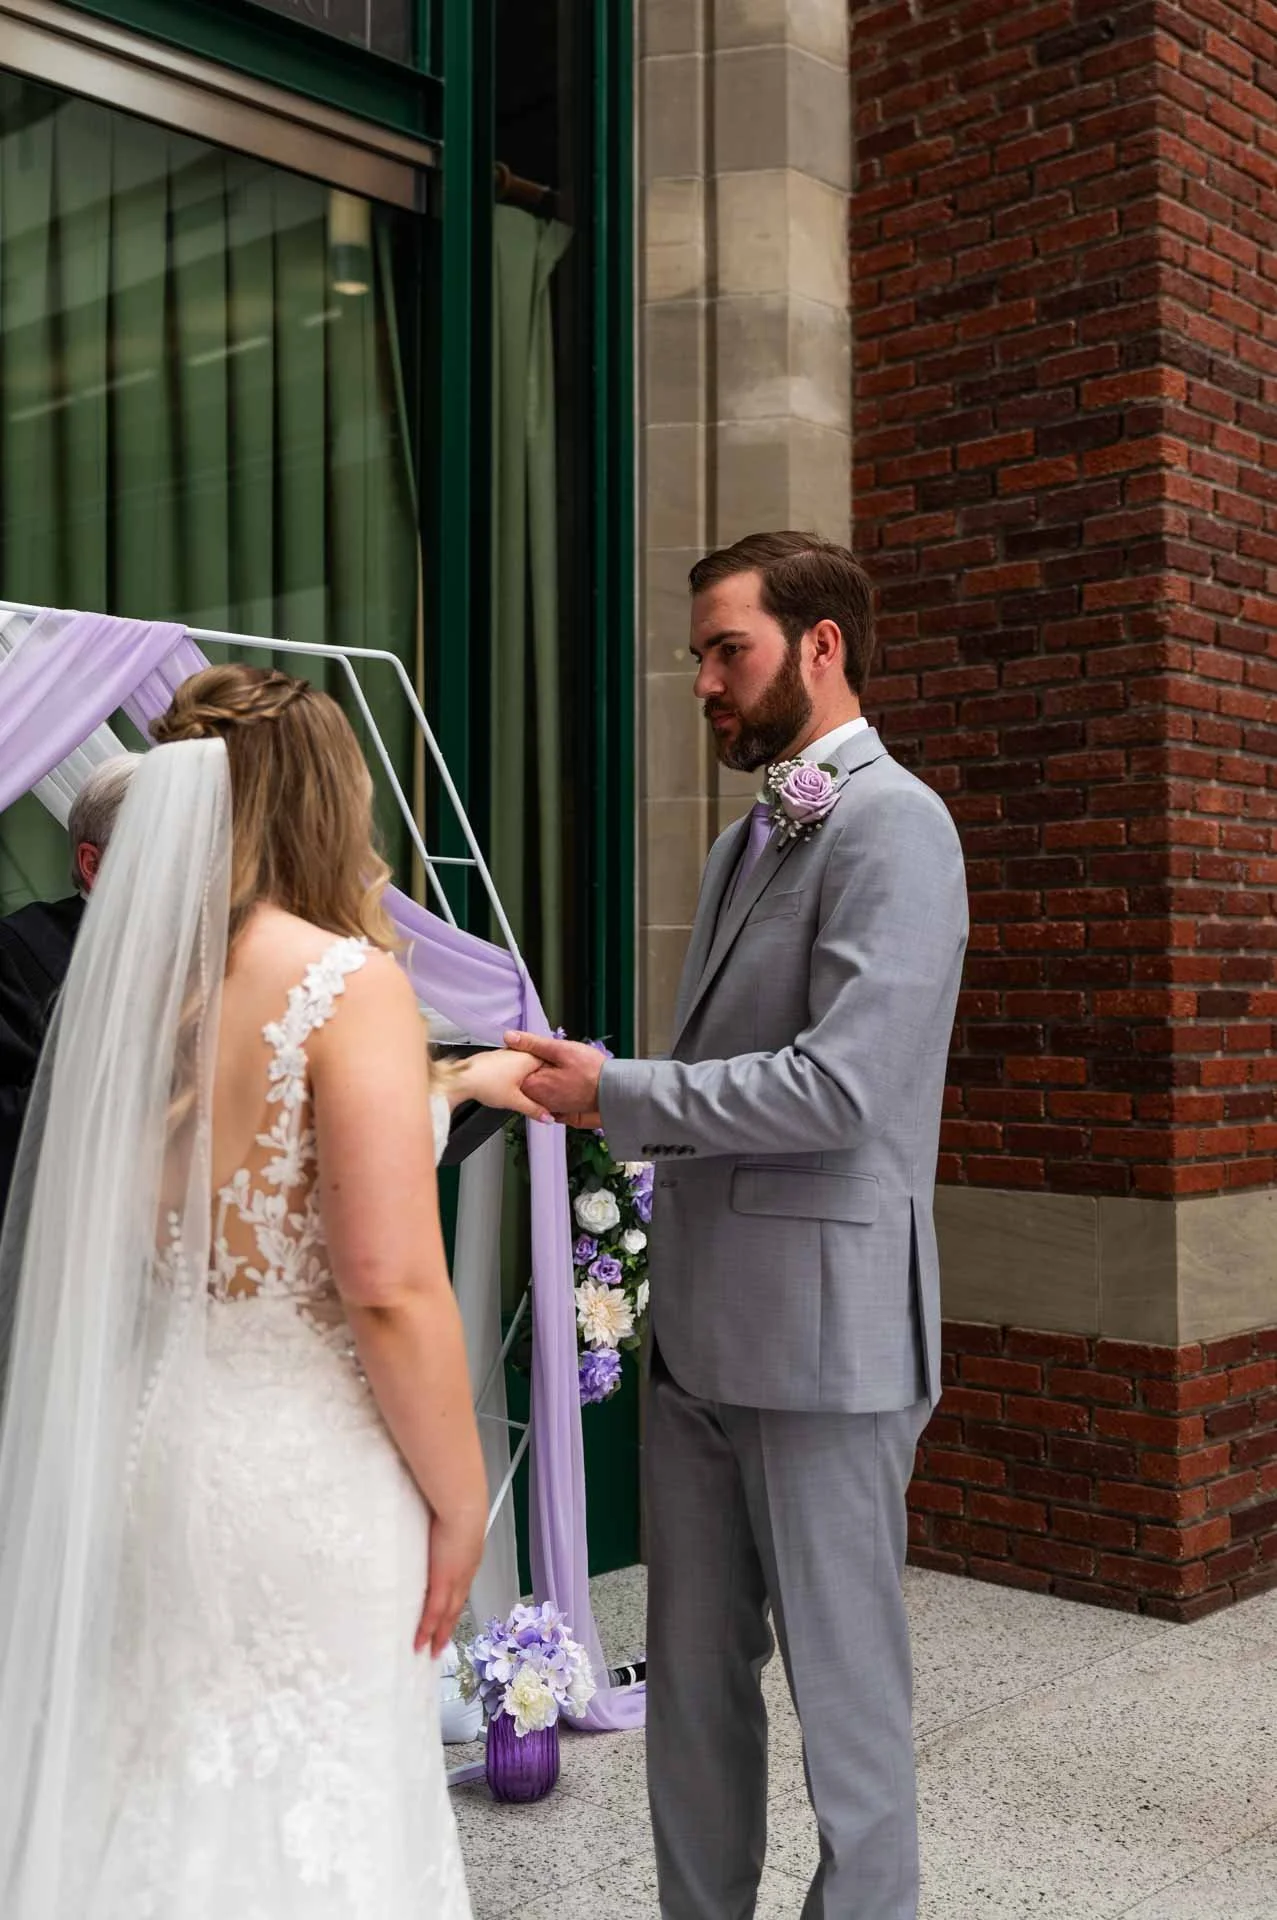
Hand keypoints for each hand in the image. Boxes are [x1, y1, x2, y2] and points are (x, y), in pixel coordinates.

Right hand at [415, 1504, 485, 1656]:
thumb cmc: (456, 1505)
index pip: (460, 1586)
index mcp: (468, 1558)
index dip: (455, 1603)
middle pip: (457, 1606)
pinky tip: (420, 1642)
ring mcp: (455, 1581)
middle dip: (449, 1626)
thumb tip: (432, 1523)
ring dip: (440, 1634)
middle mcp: (465, 1574)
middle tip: (440, 1644)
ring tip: (431, 1650)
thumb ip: (442, 1526)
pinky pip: (434, 1614)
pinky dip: (427, 1630)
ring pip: (447, 1615)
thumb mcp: (452, 1519)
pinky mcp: (442, 1584)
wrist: (462, 1508)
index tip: (449, 1615)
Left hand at [453, 1048, 553, 1121]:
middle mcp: (519, 1052)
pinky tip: (511, 1085)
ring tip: (528, 1091)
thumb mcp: (515, 1101)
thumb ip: (534, 1110)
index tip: (558, 1088)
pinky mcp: (496, 1057)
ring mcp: (506, 1053)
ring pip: (525, 1064)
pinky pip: (513, 1065)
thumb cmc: (485, 1084)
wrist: (461, 1079)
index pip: (552, 1064)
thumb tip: (547, 1117)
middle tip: (544, 1093)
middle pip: (538, 1065)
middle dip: (542, 1079)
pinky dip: (516, 1074)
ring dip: (528, 1076)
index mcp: (529, 1058)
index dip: (555, 1077)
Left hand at [502, 1031, 605, 1121]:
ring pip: (537, 1087)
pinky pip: (548, 1096)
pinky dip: (551, 1086)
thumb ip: (533, 1043)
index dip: (521, 1054)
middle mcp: (539, 1099)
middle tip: (551, 1057)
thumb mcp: (561, 1049)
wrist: (612, 1090)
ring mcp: (549, 1106)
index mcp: (534, 1084)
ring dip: (542, 1076)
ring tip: (560, 1067)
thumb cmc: (591, 1070)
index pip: (514, 1068)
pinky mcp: (560, 1108)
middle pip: (524, 1079)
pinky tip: (563, 1078)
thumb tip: (509, 1036)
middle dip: (530, 1066)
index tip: (534, 1049)